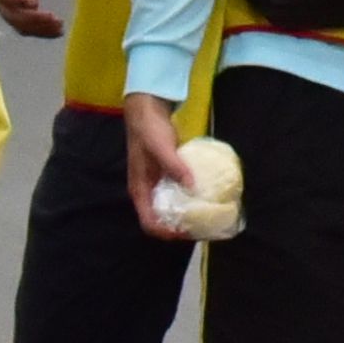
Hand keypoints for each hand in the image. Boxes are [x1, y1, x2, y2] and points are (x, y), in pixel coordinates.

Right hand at [0, 0, 62, 37]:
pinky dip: (44, 33)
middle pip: (14, 15)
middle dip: (33, 19)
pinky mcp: (19, 18)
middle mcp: (0, 2)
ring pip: (22, 26)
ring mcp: (9, 12)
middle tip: (52, 17)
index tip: (33, 2)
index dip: (16, 0)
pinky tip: (59, 32)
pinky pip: (30, 29)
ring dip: (41, 29)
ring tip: (59, 26)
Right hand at [122, 94, 201, 238]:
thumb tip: (192, 186)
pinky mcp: (166, 174)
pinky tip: (202, 196)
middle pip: (160, 218)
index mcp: (140, 189)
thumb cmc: (149, 130)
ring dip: (183, 213)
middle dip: (177, 226)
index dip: (165, 231)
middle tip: (199, 227)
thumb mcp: (161, 147)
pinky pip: (176, 192)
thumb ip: (175, 167)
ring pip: (169, 207)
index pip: (149, 222)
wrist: (147, 110)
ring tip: (203, 216)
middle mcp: (147, 190)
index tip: (185, 232)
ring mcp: (156, 183)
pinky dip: (187, 198)